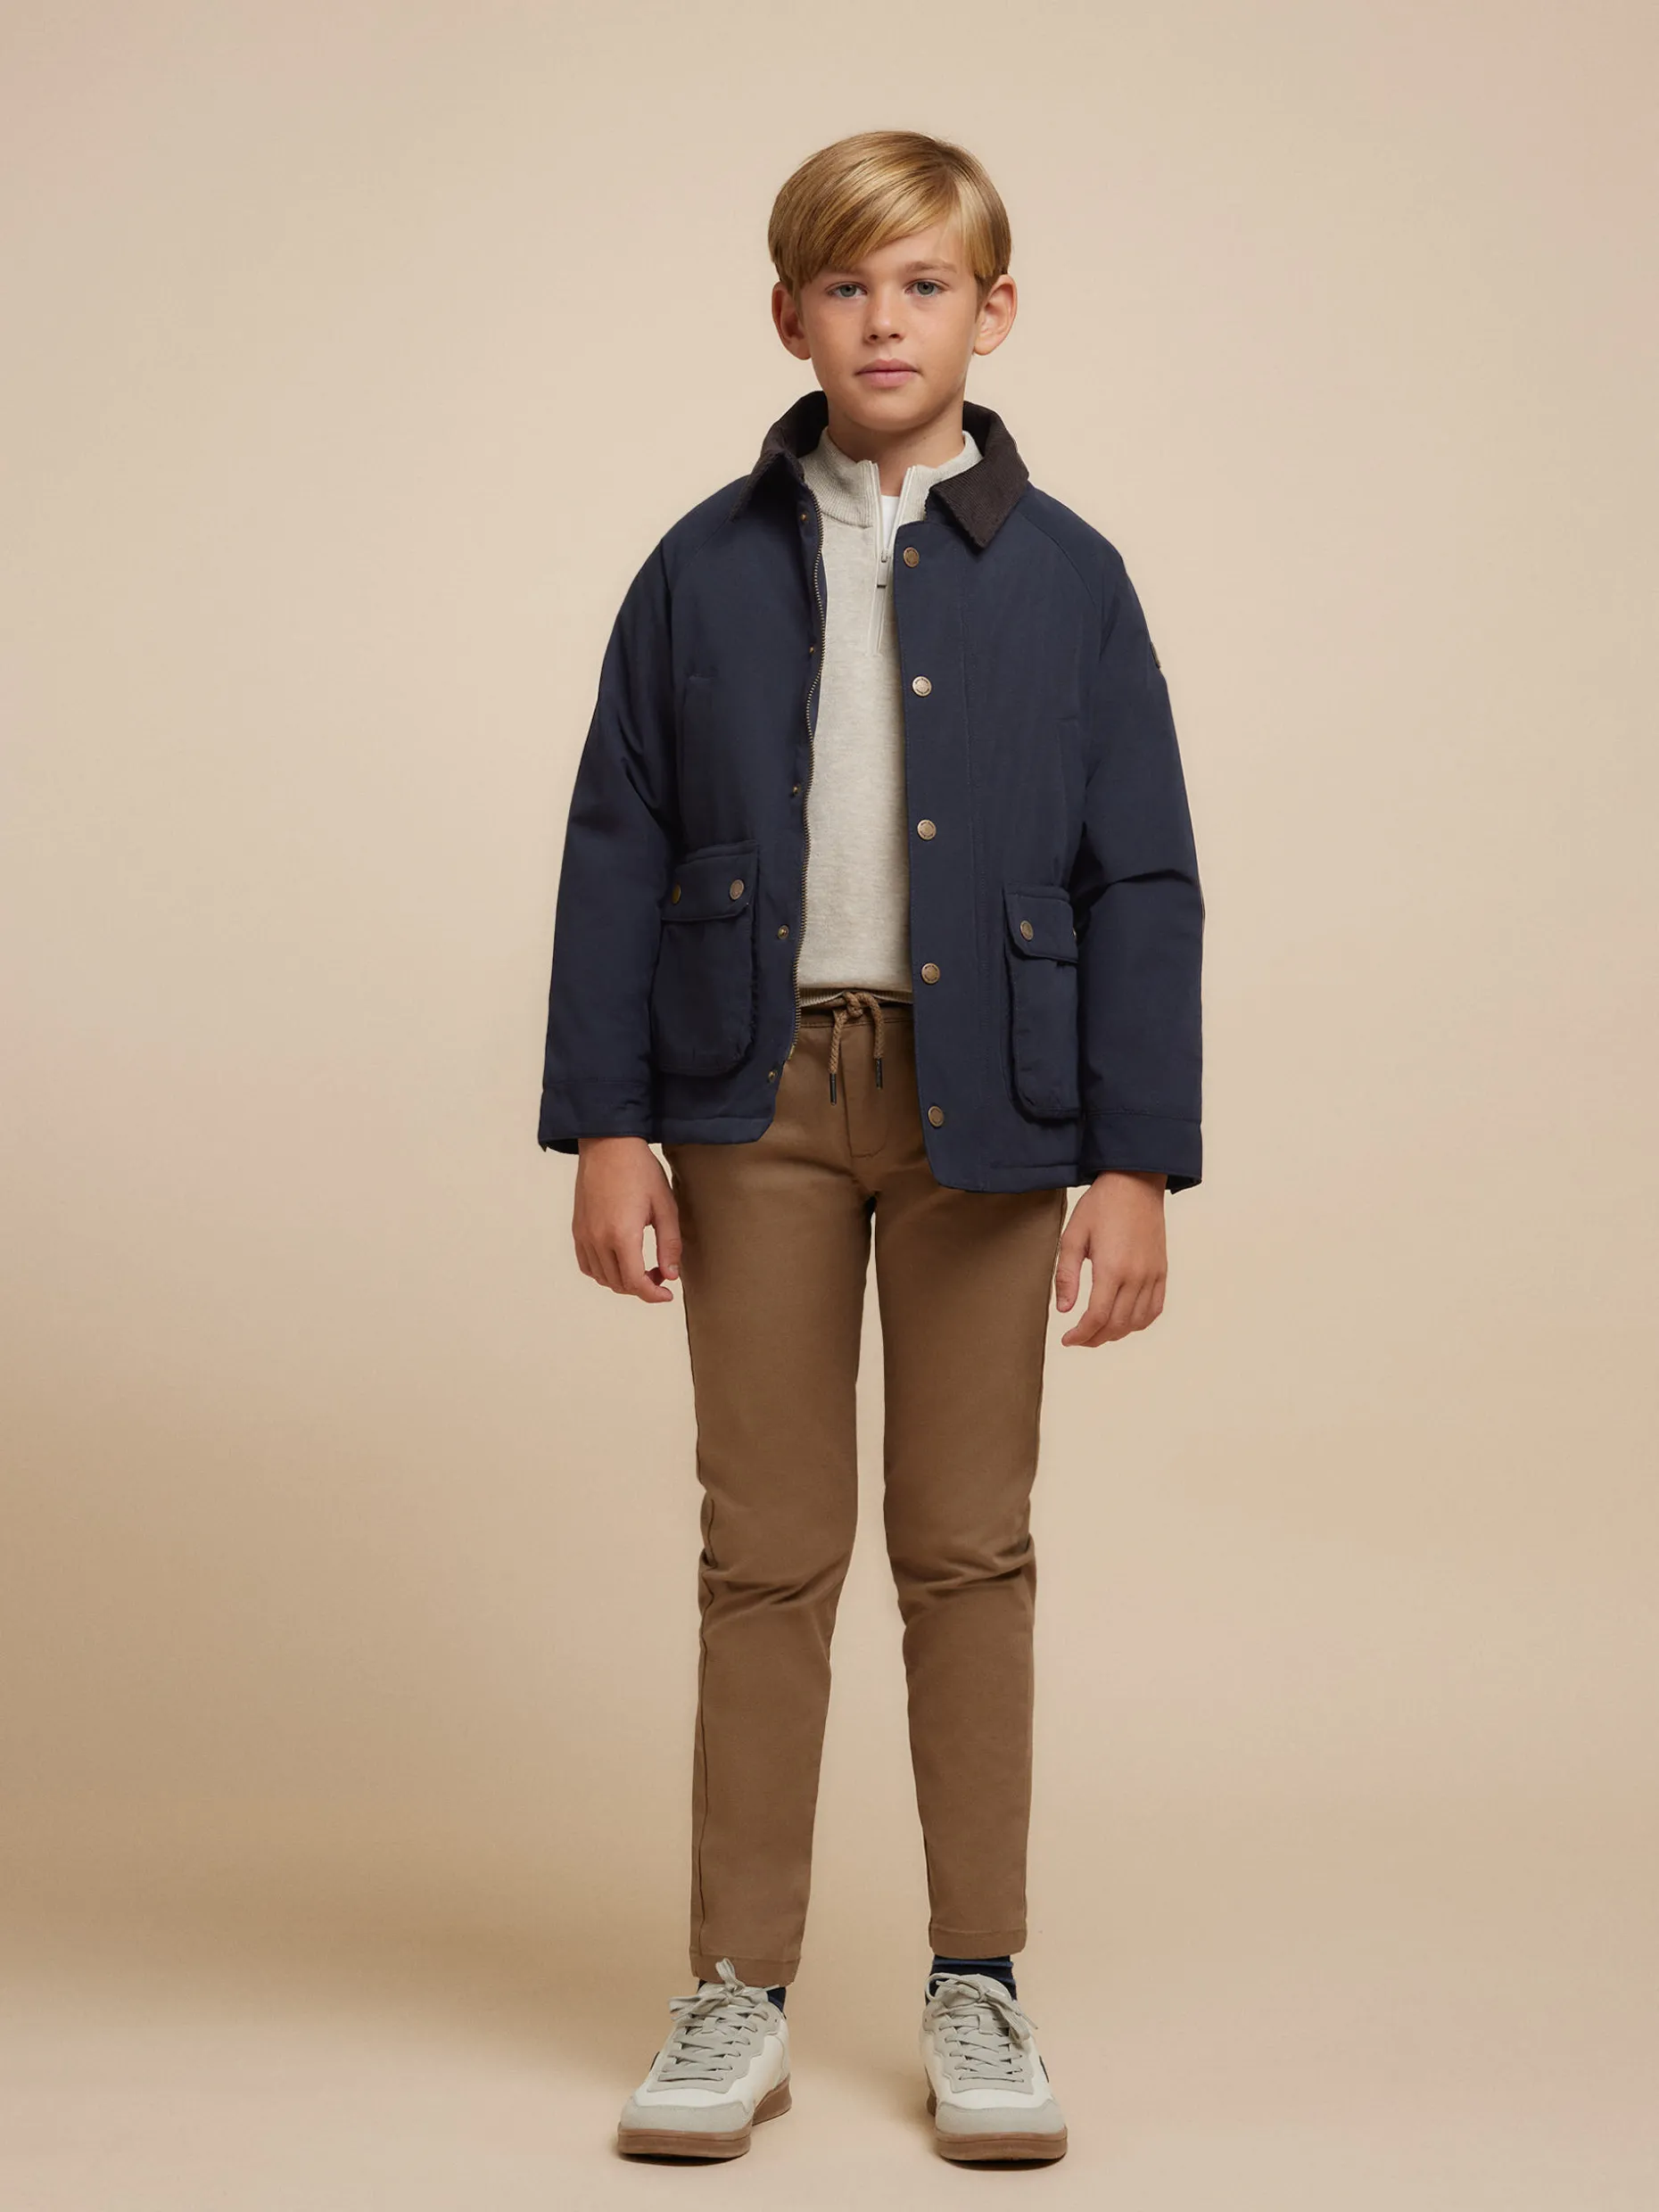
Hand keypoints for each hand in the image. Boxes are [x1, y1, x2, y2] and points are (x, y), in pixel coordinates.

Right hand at [572, 1137, 681, 1302]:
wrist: (608, 1144)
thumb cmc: (640, 1170)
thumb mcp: (665, 1206)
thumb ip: (669, 1245)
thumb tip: (670, 1276)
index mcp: (622, 1235)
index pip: (635, 1283)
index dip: (653, 1295)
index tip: (667, 1295)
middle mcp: (598, 1240)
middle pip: (618, 1284)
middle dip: (642, 1287)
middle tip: (660, 1274)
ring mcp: (584, 1235)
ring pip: (602, 1277)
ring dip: (623, 1281)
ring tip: (642, 1266)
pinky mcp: (577, 1229)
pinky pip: (587, 1264)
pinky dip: (603, 1272)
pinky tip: (619, 1260)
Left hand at [1054, 1170, 1167, 1346]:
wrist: (1134, 1183)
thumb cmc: (1100, 1205)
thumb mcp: (1073, 1236)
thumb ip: (1067, 1276)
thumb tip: (1064, 1310)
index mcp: (1112, 1268)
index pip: (1097, 1317)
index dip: (1081, 1335)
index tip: (1067, 1340)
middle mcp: (1136, 1276)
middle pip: (1117, 1324)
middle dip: (1095, 1338)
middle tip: (1078, 1339)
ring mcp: (1153, 1274)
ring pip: (1137, 1321)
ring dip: (1117, 1333)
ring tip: (1098, 1332)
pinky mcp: (1161, 1270)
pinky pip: (1155, 1308)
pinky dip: (1139, 1323)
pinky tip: (1124, 1321)